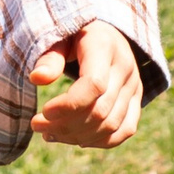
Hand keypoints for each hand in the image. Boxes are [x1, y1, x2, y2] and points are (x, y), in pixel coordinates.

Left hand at [29, 23, 143, 148]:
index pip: (94, 84)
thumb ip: (50, 57)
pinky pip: (124, 130)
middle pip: (100, 110)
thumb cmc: (73, 34)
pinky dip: (99, 141)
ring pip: (111, 125)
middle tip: (36, 125)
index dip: (68, 105)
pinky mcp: (136, 100)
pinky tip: (75, 139)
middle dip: (65, 125)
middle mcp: (125, 67)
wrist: (104, 32)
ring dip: (78, 136)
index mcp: (104, 46)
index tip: (44, 112)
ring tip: (49, 134)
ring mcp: (134, 86)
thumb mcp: (59, 37)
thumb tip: (37, 78)